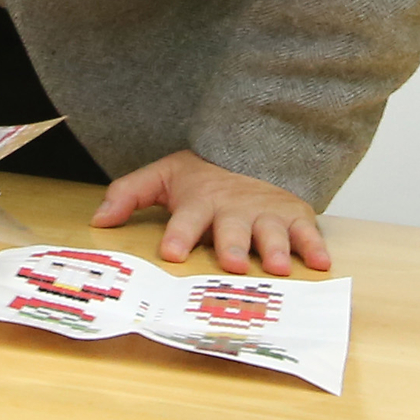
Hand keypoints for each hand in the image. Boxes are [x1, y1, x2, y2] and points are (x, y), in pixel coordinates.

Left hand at [92, 153, 332, 275]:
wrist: (252, 151)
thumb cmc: (203, 177)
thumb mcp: (163, 177)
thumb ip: (128, 195)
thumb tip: (97, 221)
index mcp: (200, 201)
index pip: (186, 219)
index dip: (180, 235)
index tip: (173, 253)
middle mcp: (234, 209)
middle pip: (232, 229)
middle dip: (233, 246)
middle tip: (232, 265)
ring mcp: (266, 213)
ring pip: (271, 232)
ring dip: (275, 248)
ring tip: (277, 267)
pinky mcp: (294, 216)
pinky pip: (307, 231)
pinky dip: (315, 247)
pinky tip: (321, 263)